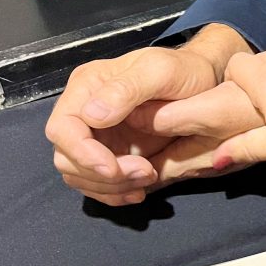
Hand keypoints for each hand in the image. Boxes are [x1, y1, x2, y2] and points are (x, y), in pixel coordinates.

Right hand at [45, 45, 222, 205]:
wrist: (202, 83)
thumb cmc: (184, 71)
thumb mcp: (161, 71)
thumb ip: (126, 89)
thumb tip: (92, 115)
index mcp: (87, 86)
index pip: (62, 128)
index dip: (82, 153)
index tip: (113, 168)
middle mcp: (83, 111)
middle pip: (66, 157)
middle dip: (102, 174)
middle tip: (145, 171)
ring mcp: (94, 136)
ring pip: (79, 176)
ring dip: (111, 187)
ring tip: (149, 176)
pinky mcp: (108, 156)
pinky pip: (96, 184)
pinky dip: (114, 193)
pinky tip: (139, 191)